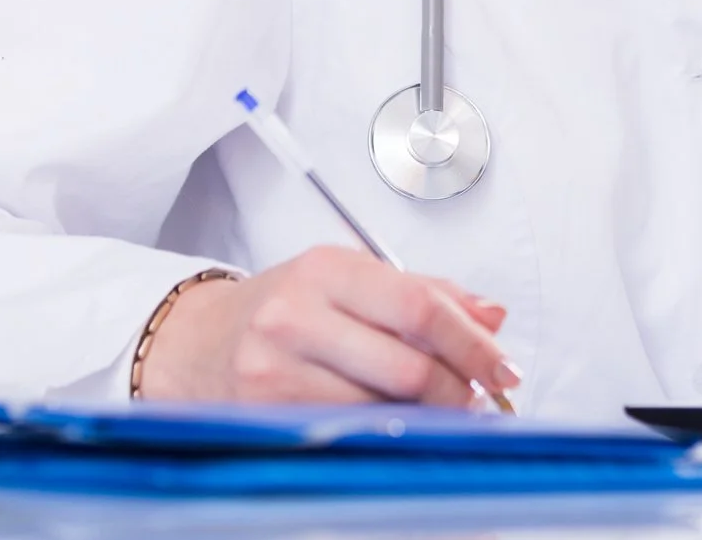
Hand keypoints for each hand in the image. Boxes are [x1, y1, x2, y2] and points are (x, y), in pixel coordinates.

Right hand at [136, 246, 518, 406]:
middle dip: (459, 390)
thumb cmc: (285, 307)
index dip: (472, 343)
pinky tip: (397, 425)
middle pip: (407, 366)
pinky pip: (351, 433)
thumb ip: (427, 293)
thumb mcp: (352, 279)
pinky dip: (387, 433)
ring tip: (441, 411)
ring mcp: (275, 370)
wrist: (199, 344)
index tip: (502, 367)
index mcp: (327, 269)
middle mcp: (296, 316)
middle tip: (479, 398)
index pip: (419, 306)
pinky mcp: (266, 415)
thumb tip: (492, 316)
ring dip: (427, 418)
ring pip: (383, 409)